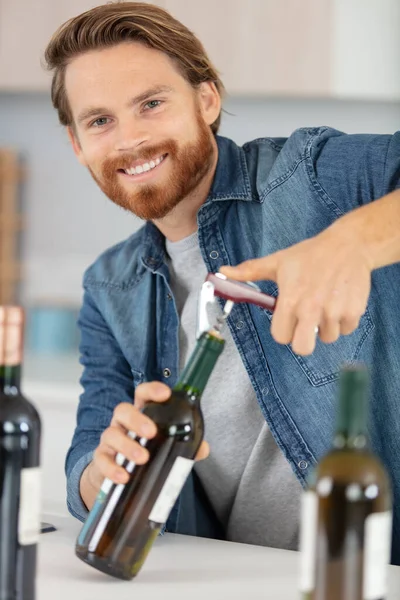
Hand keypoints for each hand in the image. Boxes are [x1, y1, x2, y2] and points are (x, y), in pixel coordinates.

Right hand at [85, 382, 209, 489]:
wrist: (118, 475)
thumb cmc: (146, 451)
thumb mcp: (167, 446)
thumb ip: (186, 446)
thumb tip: (203, 448)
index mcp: (141, 414)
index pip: (143, 394)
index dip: (152, 390)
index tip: (165, 394)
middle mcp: (123, 423)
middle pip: (123, 410)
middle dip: (137, 419)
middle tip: (151, 432)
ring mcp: (110, 440)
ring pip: (111, 434)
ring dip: (127, 446)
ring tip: (143, 458)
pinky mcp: (101, 459)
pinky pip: (102, 460)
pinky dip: (112, 468)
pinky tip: (123, 476)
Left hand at [220, 223, 372, 355]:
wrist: (348, 245)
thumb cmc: (309, 254)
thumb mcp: (277, 262)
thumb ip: (249, 272)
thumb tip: (222, 272)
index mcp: (290, 300)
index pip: (280, 336)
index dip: (284, 330)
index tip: (289, 319)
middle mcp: (311, 309)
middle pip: (303, 348)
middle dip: (303, 339)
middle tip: (307, 322)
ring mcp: (334, 312)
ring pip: (328, 338)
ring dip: (326, 326)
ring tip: (325, 303)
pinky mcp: (353, 311)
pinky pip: (347, 330)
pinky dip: (344, 320)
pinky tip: (339, 301)